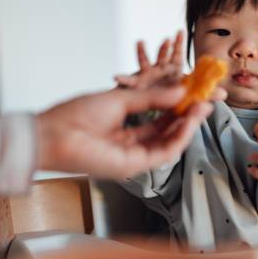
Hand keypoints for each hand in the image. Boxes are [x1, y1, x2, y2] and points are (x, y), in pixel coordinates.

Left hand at [36, 85, 211, 179]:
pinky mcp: (134, 166)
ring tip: (201, 108)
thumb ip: (150, 98)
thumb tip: (179, 92)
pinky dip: (178, 137)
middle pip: (167, 132)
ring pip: (170, 143)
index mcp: (124, 130)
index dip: (177, 108)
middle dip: (187, 116)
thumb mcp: (119, 99)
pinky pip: (164, 152)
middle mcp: (131, 145)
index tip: (192, 95)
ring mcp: (134, 157)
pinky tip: (188, 121)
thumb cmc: (76, 116)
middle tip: (204, 101)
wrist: (53, 134)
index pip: (158, 120)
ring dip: (188, 126)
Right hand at [115, 31, 226, 100]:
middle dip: (164, 48)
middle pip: (162, 57)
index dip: (178, 44)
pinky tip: (117, 79)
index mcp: (173, 72)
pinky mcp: (139, 85)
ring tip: (141, 43)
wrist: (158, 113)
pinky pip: (130, 81)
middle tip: (168, 39)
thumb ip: (207, 95)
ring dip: (143, 53)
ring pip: (145, 63)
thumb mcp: (192, 98)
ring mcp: (149, 77)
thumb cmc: (174, 102)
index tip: (180, 31)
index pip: (176, 56)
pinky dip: (123, 80)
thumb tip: (225, 94)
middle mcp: (160, 72)